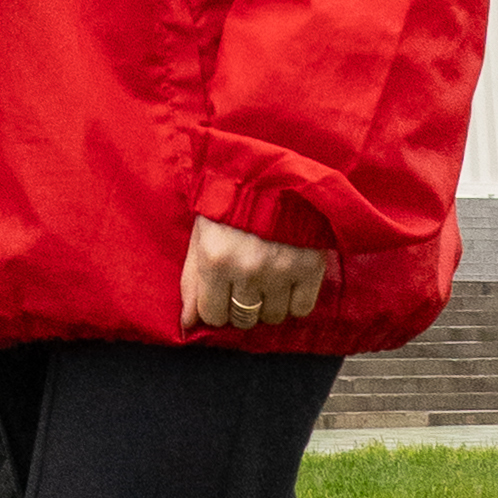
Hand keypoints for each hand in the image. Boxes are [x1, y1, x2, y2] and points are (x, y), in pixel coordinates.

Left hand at [179, 216, 330, 338]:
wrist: (276, 174)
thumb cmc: (231, 203)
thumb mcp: (202, 235)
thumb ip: (192, 280)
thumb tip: (187, 323)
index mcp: (215, 260)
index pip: (213, 315)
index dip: (216, 308)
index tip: (221, 295)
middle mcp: (247, 270)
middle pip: (243, 319)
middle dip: (241, 307)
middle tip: (245, 285)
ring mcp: (280, 271)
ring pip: (273, 317)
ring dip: (269, 304)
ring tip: (267, 279)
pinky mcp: (310, 268)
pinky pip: (301, 309)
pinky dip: (294, 301)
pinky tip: (288, 282)